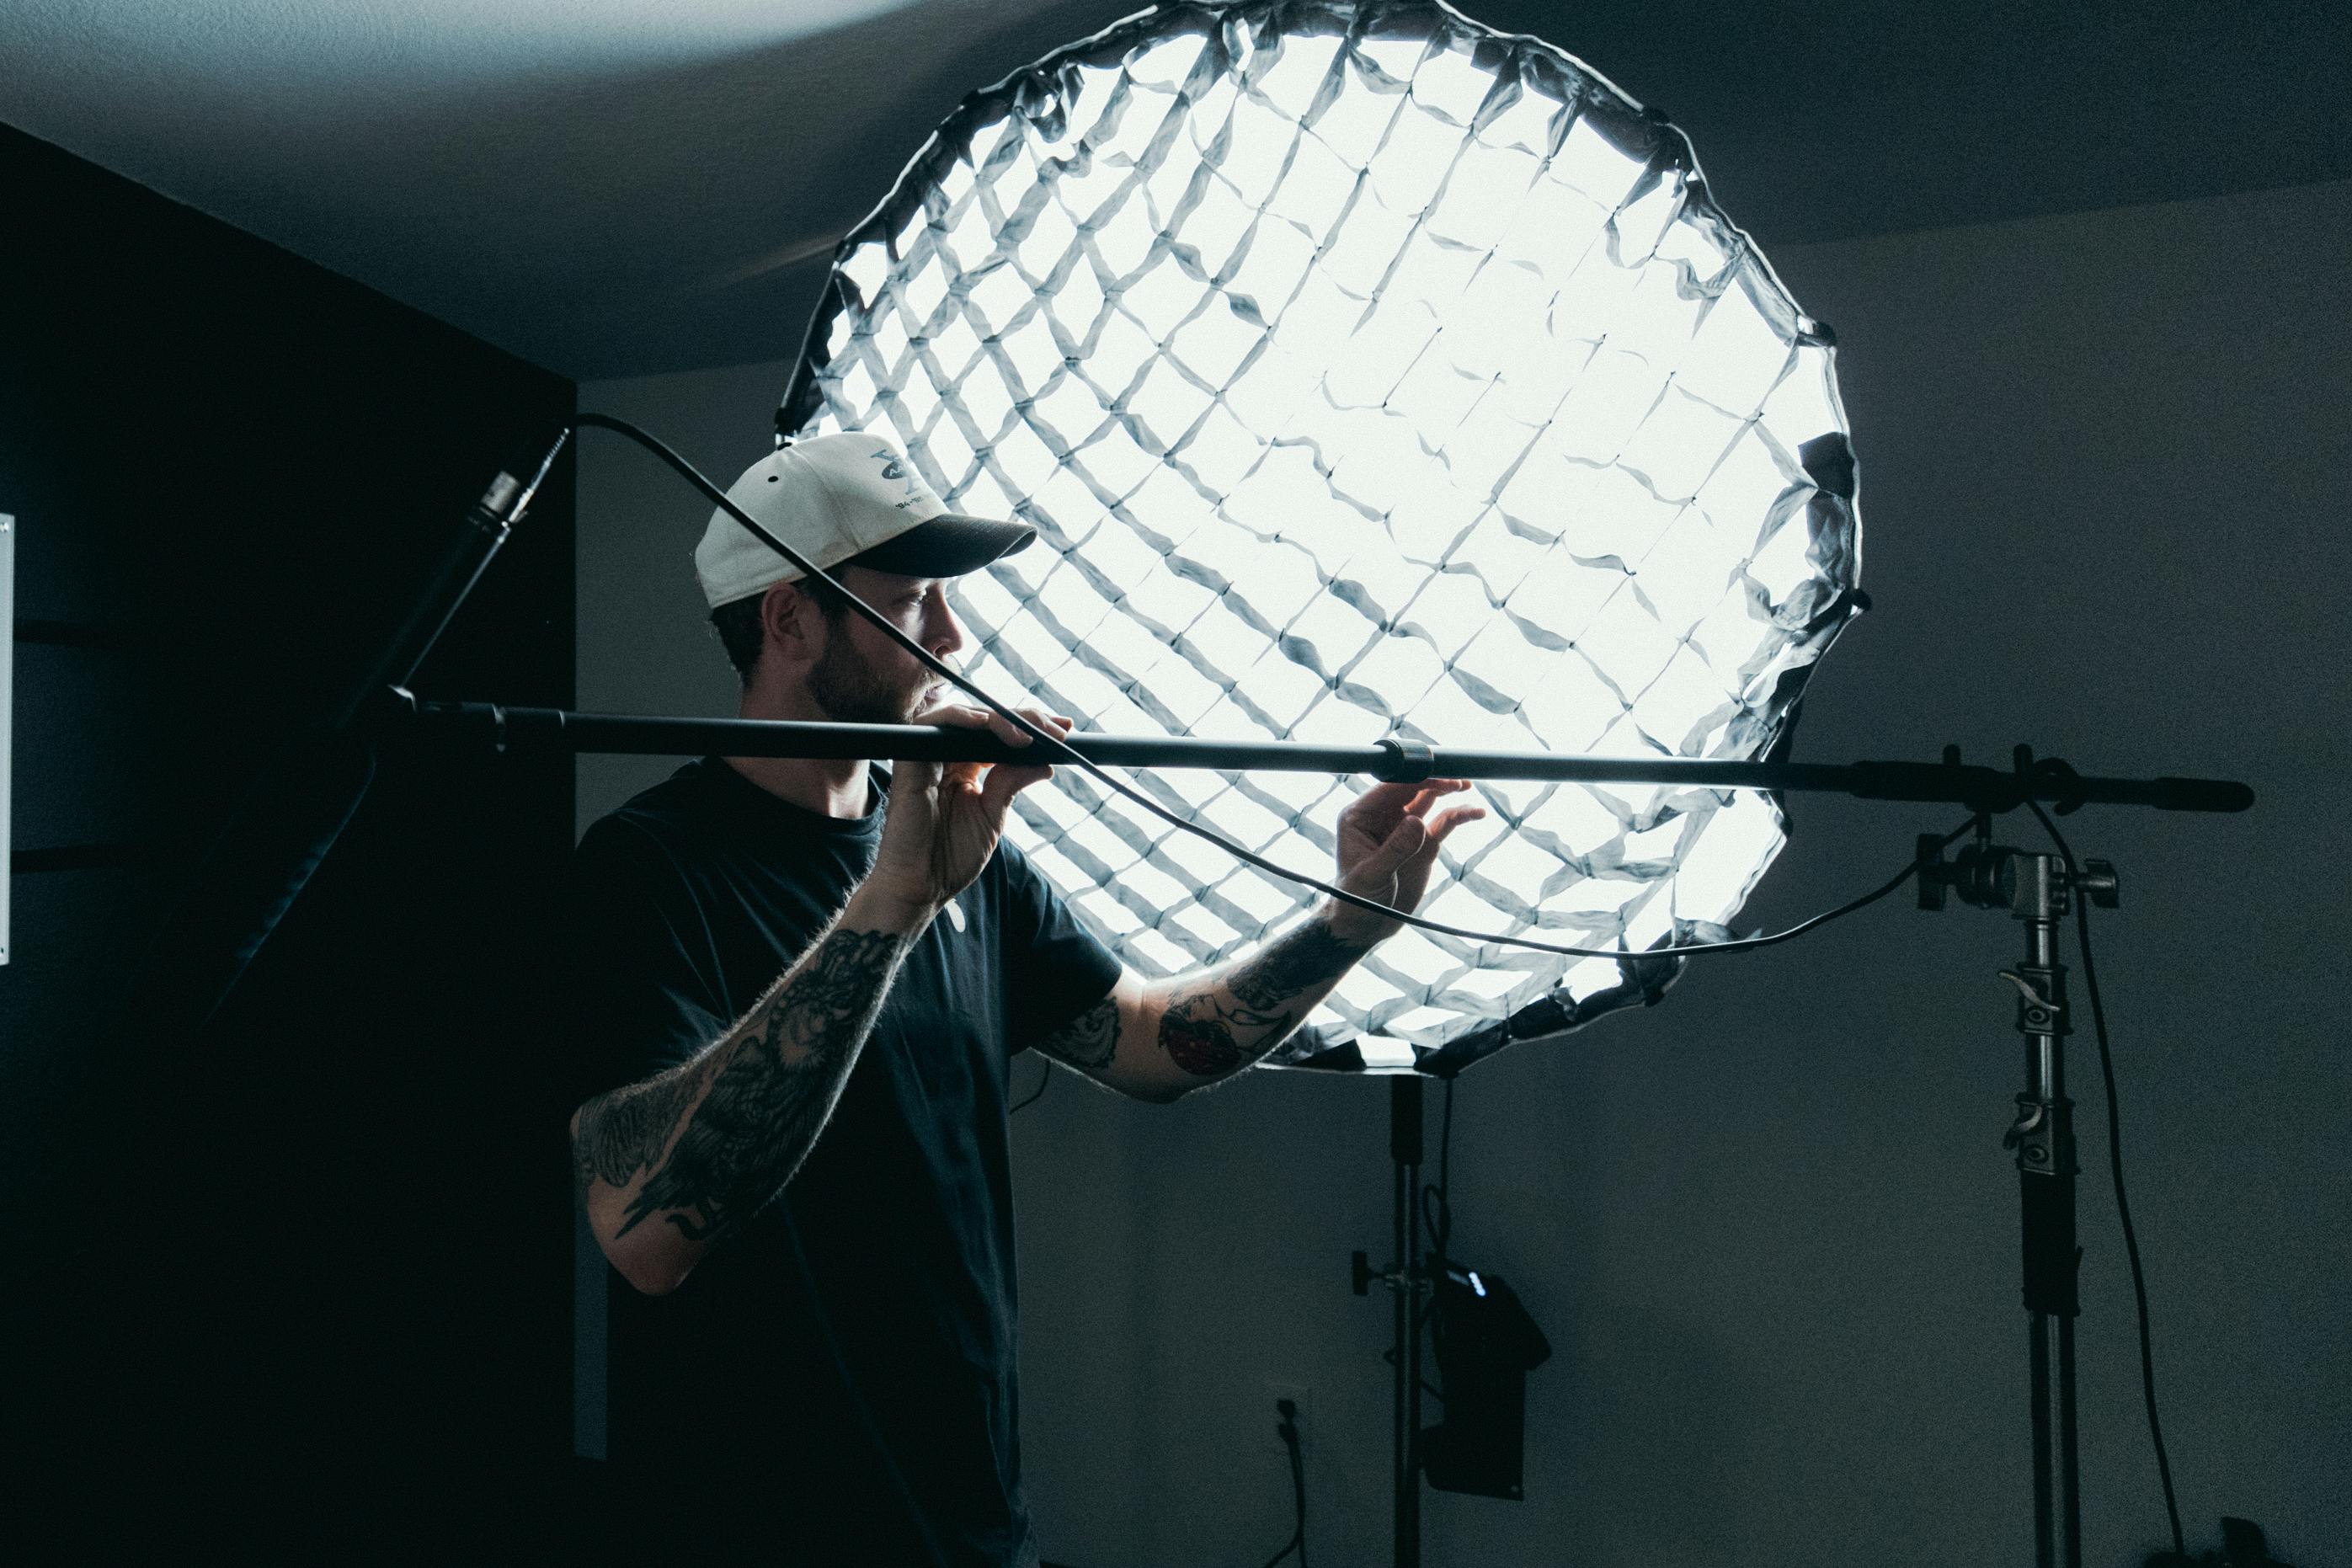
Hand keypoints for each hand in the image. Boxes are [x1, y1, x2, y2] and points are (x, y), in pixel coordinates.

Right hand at [862, 700, 1071, 922]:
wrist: (920, 887)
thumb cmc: (952, 858)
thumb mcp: (992, 816)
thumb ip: (1011, 784)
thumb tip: (1045, 764)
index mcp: (966, 771)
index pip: (1000, 737)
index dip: (1031, 728)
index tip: (1065, 730)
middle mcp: (947, 759)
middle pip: (987, 721)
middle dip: (1026, 719)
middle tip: (1057, 729)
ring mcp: (929, 757)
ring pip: (966, 717)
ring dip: (1001, 719)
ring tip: (1029, 736)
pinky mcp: (911, 760)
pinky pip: (934, 724)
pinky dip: (962, 718)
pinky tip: (987, 725)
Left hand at [1326, 778, 1485, 944]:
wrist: (1369, 924)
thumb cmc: (1357, 899)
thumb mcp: (1373, 875)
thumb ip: (1396, 848)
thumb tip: (1417, 821)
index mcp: (1360, 816)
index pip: (1389, 788)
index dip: (1413, 779)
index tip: (1437, 775)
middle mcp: (1382, 816)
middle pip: (1412, 788)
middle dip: (1434, 781)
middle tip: (1456, 781)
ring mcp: (1405, 827)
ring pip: (1429, 799)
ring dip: (1447, 790)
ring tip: (1466, 785)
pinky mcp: (1424, 842)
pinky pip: (1444, 822)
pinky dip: (1459, 815)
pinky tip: (1476, 813)